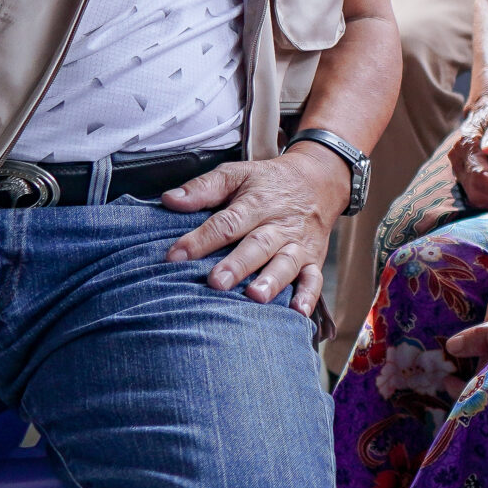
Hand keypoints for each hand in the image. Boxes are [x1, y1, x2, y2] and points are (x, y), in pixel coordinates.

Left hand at [161, 147, 350, 316]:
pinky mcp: (314, 260)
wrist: (318, 181)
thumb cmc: (267, 183)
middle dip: (237, 265)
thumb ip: (203, 188)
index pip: (226, 223)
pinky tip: (297, 313)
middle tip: (216, 282)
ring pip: (286, 263)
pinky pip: (314, 279)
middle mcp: (279, 225)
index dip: (200, 240)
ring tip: (255, 297)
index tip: (175, 256)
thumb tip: (169, 200)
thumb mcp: (236, 174)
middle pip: (257, 245)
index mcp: (256, 203)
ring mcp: (298, 244)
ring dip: (272, 281)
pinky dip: (308, 297)